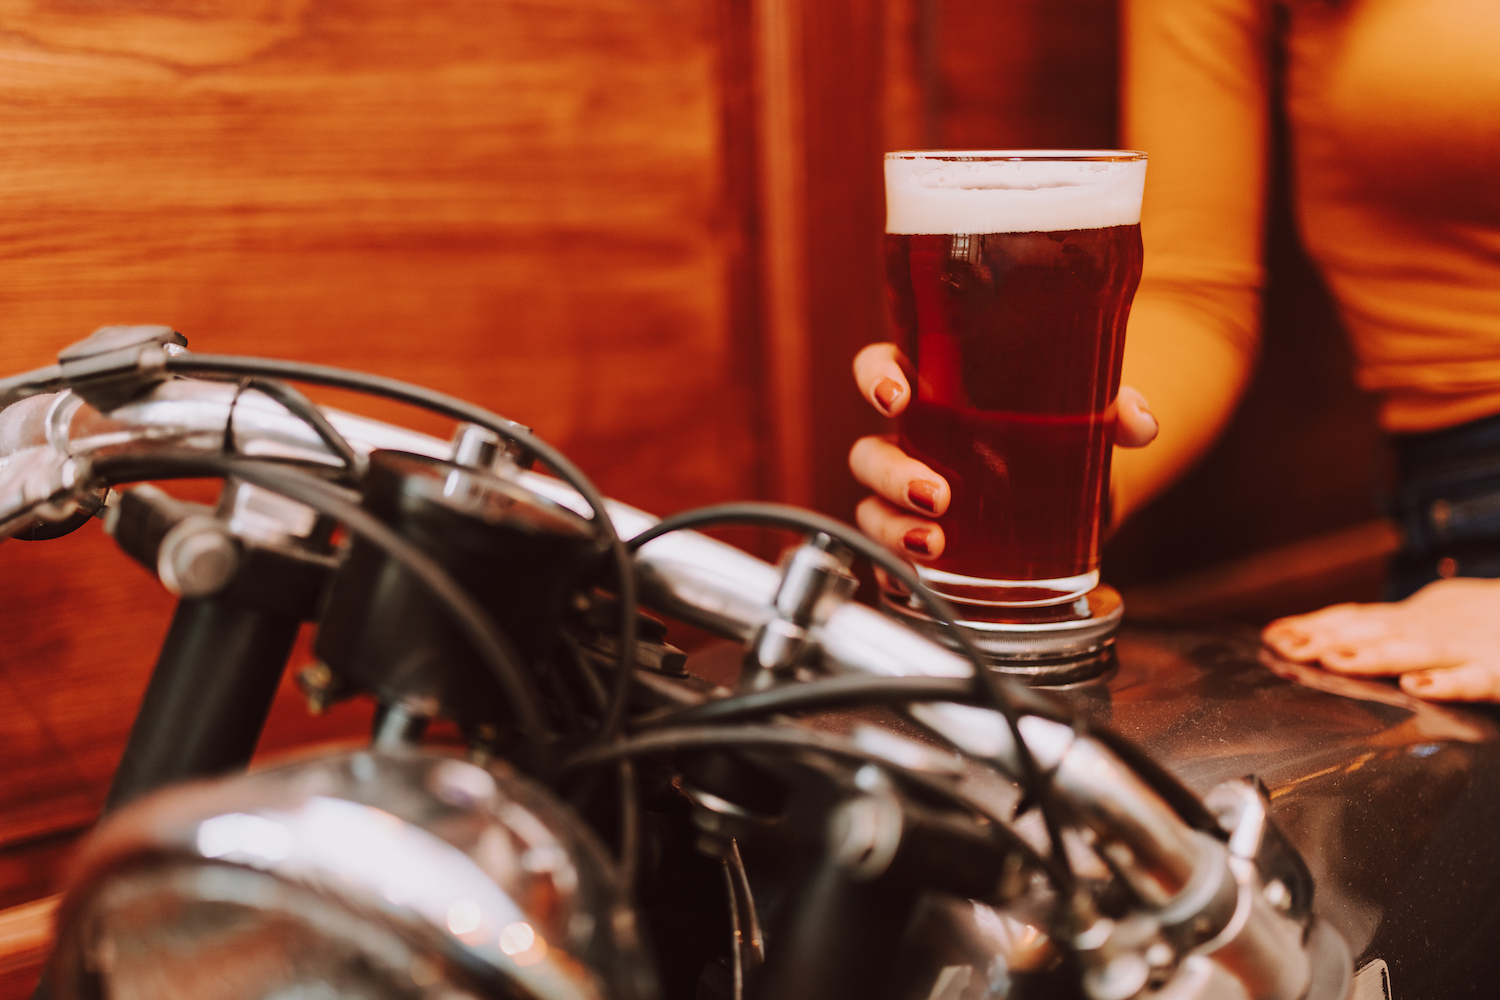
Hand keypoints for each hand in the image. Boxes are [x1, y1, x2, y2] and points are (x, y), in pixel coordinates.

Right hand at [848, 342, 1158, 560]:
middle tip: (936, 494)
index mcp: (931, 388)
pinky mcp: (918, 534)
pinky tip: (925, 570)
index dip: (876, 378)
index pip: (880, 367)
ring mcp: (906, 491)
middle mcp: (910, 439)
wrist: (1060, 483)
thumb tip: (1138, 422)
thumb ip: (1111, 407)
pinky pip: (890, 550)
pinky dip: (901, 563)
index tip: (897, 397)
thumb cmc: (1047, 426)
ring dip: (893, 525)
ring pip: (872, 505)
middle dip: (891, 474)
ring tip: (935, 542)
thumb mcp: (1079, 409)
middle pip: (869, 450)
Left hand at [1263, 578, 1499, 700]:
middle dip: (1326, 640)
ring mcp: (1463, 651)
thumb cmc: (1477, 626)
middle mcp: (1429, 631)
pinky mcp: (1499, 673)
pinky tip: (1416, 687)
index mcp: (1409, 622)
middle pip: (1372, 634)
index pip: (1353, 621)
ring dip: (1372, 656)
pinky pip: (1472, 680)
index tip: (1271, 636)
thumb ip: (1375, 632)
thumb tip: (1313, 639)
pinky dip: (1446, 683)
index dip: (1312, 626)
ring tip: (1334, 661)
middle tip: (1285, 647)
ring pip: (1413, 652)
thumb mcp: (1422, 622)